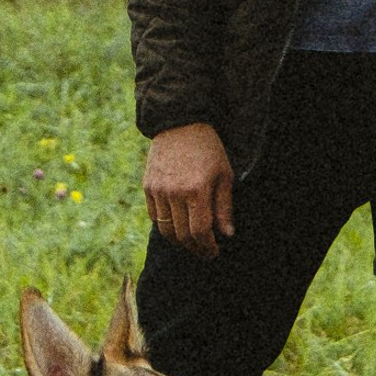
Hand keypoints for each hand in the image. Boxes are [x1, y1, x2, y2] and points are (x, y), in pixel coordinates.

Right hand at [144, 122, 234, 259]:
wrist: (180, 123)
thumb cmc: (208, 149)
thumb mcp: (224, 175)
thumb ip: (224, 207)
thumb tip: (227, 234)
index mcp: (196, 190)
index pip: (199, 232)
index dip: (207, 247)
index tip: (214, 252)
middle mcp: (174, 192)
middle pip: (181, 235)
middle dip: (194, 248)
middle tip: (204, 252)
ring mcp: (158, 190)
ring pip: (165, 229)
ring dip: (179, 241)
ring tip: (191, 242)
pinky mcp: (148, 186)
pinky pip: (154, 216)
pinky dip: (166, 225)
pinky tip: (178, 225)